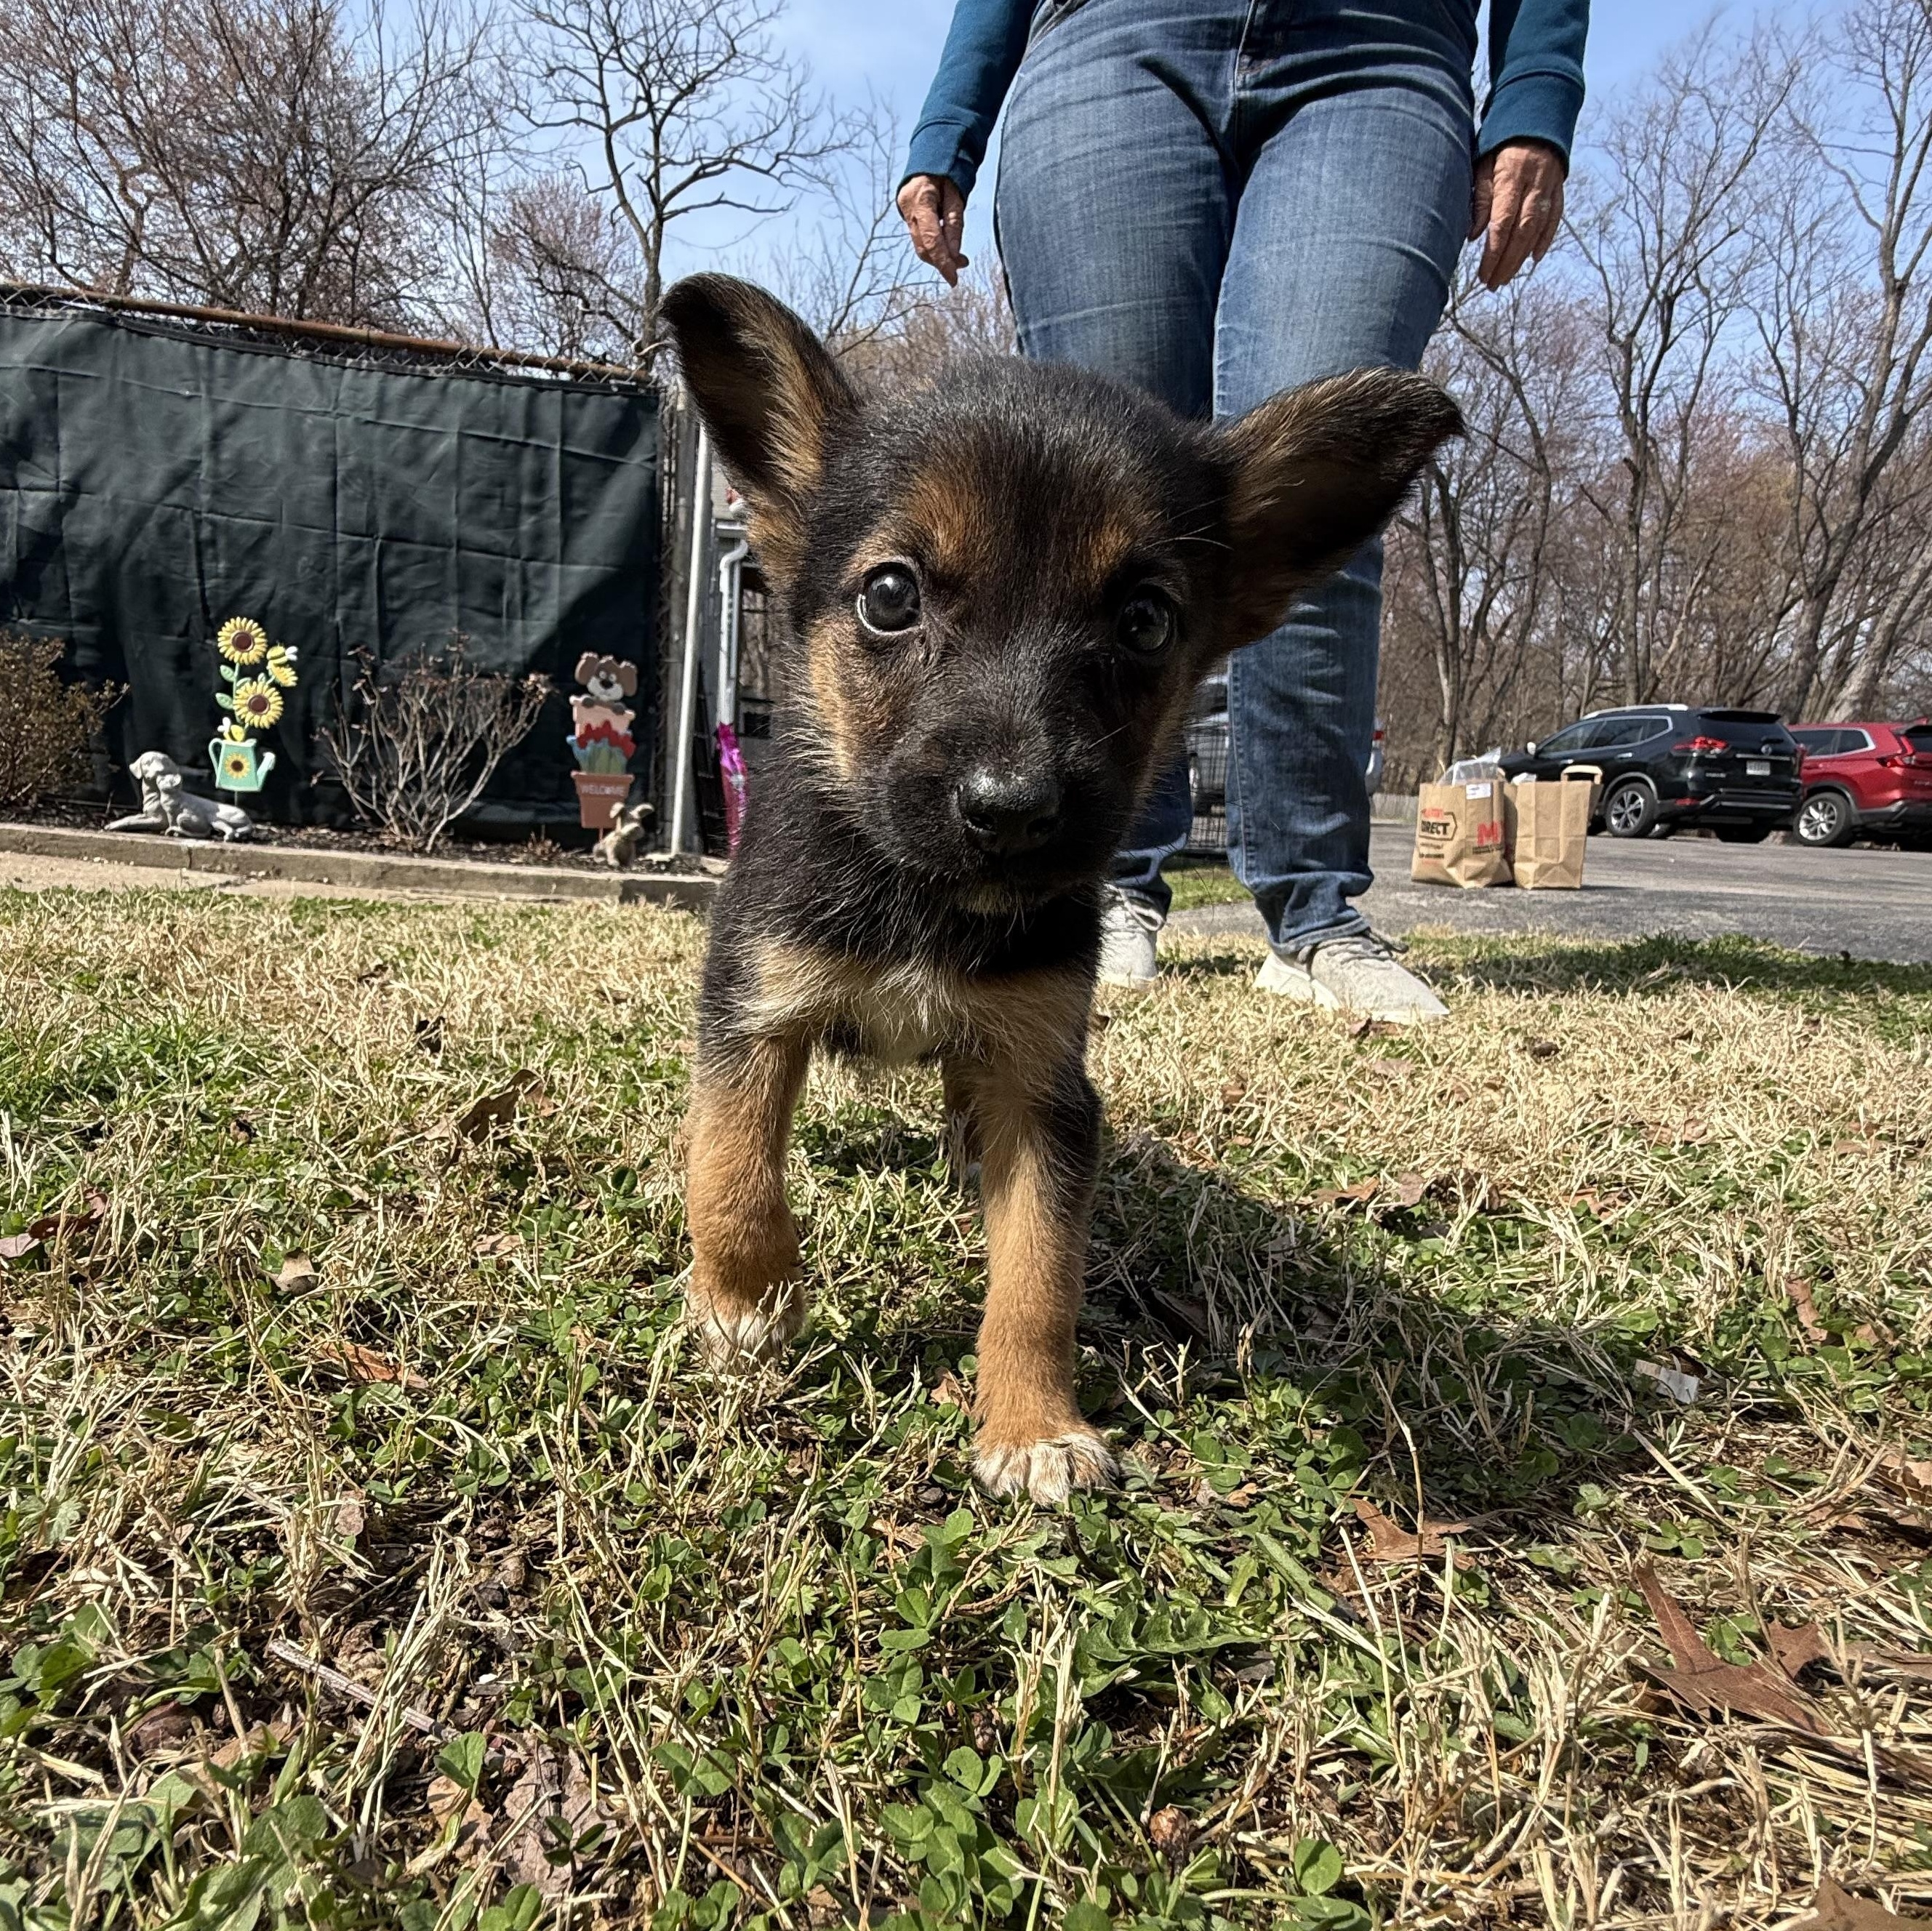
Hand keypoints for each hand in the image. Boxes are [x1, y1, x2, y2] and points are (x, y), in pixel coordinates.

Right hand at [897, 173, 969, 285]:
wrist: (929, 154)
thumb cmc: (946, 170)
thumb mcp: (956, 193)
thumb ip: (954, 224)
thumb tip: (955, 255)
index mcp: (921, 200)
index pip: (931, 240)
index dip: (943, 262)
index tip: (953, 279)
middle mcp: (908, 209)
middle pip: (923, 247)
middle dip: (942, 261)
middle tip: (962, 265)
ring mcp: (905, 213)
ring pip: (920, 245)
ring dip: (939, 255)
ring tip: (958, 258)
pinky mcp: (907, 216)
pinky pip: (920, 237)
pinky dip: (934, 245)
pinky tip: (947, 245)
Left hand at [1469, 139, 1565, 289]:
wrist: (1537, 114)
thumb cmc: (1500, 141)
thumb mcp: (1482, 164)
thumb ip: (1479, 199)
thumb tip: (1474, 235)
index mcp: (1510, 179)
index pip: (1502, 224)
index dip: (1493, 253)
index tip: (1483, 274)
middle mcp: (1532, 185)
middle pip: (1521, 232)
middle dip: (1507, 262)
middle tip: (1493, 283)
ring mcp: (1548, 187)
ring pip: (1537, 228)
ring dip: (1522, 257)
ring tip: (1507, 277)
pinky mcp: (1558, 187)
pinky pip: (1554, 217)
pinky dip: (1545, 239)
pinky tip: (1533, 258)